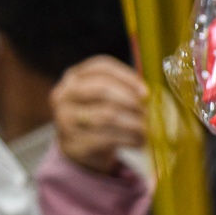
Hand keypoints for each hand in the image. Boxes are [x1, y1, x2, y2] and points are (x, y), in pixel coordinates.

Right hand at [51, 55, 146, 175]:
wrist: (79, 147)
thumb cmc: (99, 115)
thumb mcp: (105, 97)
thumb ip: (124, 90)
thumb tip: (150, 96)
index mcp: (74, 77)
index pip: (101, 67)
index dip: (126, 77)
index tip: (146, 92)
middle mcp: (64, 96)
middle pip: (101, 89)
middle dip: (130, 99)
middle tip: (147, 111)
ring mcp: (65, 120)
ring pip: (106, 116)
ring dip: (133, 122)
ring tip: (147, 129)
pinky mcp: (73, 143)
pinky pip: (106, 139)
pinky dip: (129, 139)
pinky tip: (139, 142)